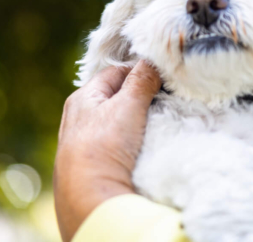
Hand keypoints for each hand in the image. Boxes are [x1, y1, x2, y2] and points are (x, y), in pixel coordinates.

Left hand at [54, 60, 160, 241]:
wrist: (91, 198)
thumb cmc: (104, 147)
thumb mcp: (127, 105)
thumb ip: (142, 79)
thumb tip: (153, 60)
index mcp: (82, 98)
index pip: (116, 71)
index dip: (141, 70)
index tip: (164, 76)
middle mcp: (80, 118)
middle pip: (118, 96)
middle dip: (143, 95)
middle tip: (167, 97)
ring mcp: (87, 143)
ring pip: (120, 121)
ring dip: (140, 119)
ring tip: (162, 120)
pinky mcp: (97, 164)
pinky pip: (121, 142)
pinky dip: (136, 139)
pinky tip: (148, 143)